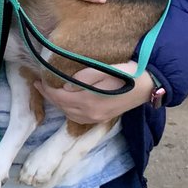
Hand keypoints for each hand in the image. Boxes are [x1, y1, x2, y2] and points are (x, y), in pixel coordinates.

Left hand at [36, 61, 152, 124]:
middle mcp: (91, 114)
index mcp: (89, 101)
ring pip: (69, 114)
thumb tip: (66, 87)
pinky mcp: (103, 118)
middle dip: (49, 96)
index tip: (39, 79)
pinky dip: (68, 110)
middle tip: (40, 84)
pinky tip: (67, 103)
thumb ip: (84, 78)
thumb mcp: (105, 70)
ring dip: (58, 104)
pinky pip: (78, 118)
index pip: (60, 97)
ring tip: (50, 92)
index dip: (47, 89)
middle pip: (62, 107)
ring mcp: (97, 118)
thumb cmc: (128, 73)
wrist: (149, 86)